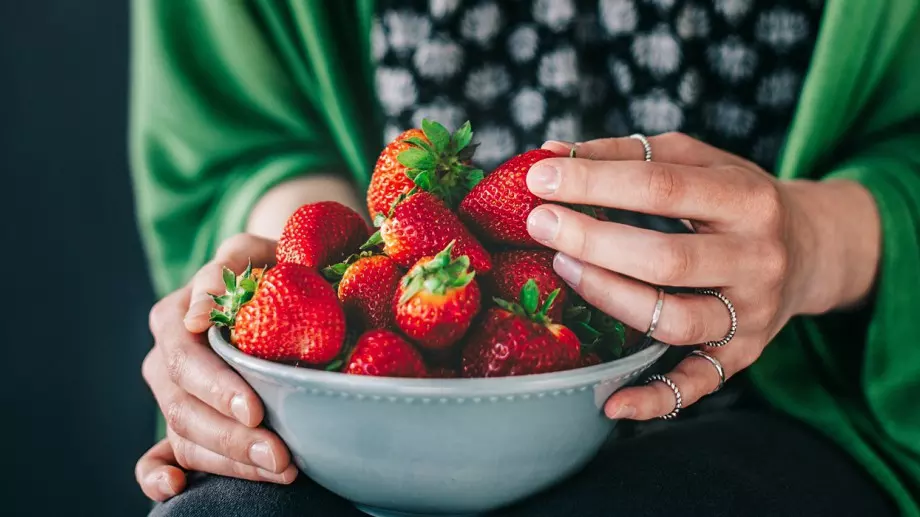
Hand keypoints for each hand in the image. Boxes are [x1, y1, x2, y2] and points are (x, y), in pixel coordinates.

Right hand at [136, 234, 297, 501]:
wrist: (276, 283)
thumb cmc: (274, 266)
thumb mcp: (259, 250)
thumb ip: (235, 259)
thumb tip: (200, 312)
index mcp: (177, 316)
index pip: (187, 359)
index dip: (218, 388)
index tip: (254, 411)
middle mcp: (166, 357)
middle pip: (186, 406)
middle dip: (232, 437)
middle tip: (279, 456)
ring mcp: (170, 393)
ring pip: (186, 435)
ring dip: (229, 460)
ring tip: (279, 471)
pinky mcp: (180, 421)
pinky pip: (158, 456)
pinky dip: (158, 476)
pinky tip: (176, 489)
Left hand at [525, 133, 878, 419]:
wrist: (811, 248)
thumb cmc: (735, 198)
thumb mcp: (696, 160)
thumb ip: (626, 155)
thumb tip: (551, 154)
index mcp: (747, 198)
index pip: (661, 187)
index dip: (596, 181)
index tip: (541, 176)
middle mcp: (756, 259)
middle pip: (666, 258)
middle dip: (593, 240)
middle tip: (539, 222)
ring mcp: (751, 314)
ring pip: (675, 320)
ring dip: (610, 297)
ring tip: (563, 267)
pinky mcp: (743, 355)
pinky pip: (698, 385)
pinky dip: (654, 400)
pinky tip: (609, 402)